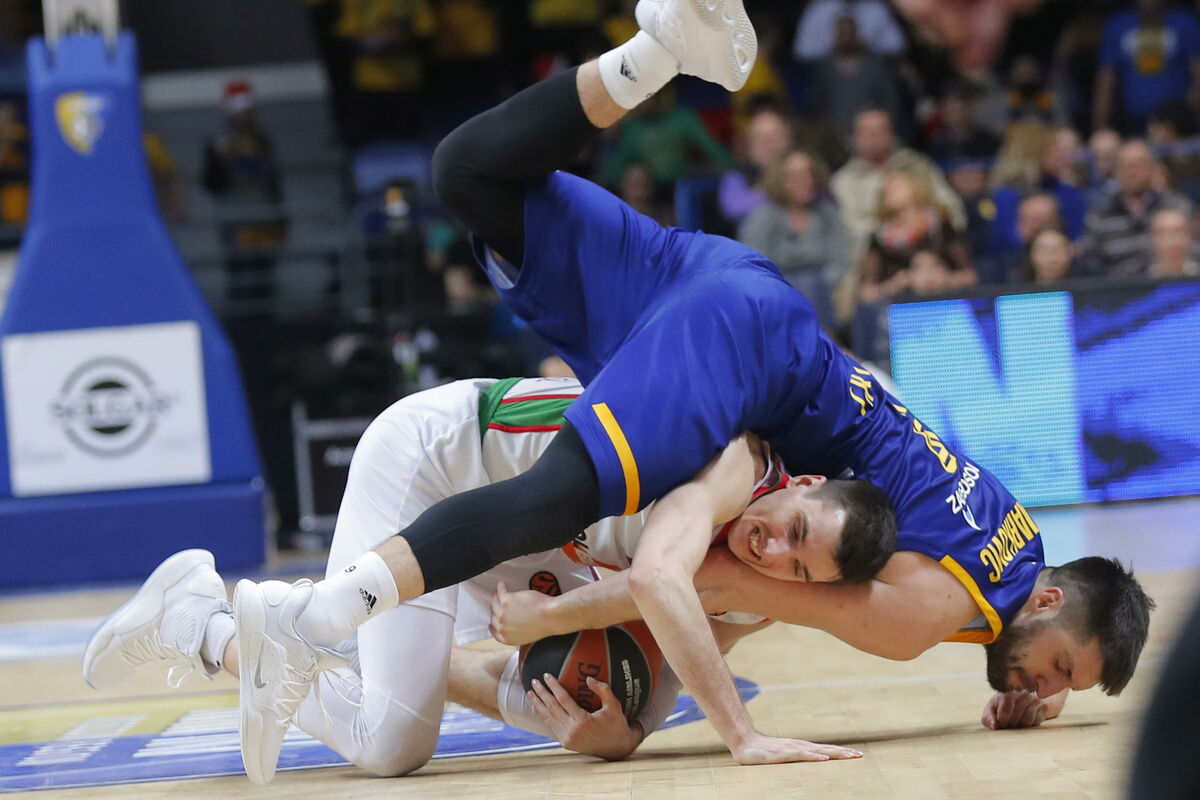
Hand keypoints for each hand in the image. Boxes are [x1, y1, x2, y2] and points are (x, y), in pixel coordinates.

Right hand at [490, 582, 554, 645]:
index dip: (494, 624)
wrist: (551, 617)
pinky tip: (502, 585)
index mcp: (508, 638)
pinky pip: (500, 591)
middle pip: (493, 616)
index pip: (495, 632)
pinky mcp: (506, 601)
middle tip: (499, 603)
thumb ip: (517, 630)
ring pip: (495, 603)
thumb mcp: (528, 634)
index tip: (495, 620)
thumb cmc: (545, 624)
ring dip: (497, 596)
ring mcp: (502, 614)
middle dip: (496, 609)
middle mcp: (503, 628)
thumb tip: (515, 622)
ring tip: (500, 593)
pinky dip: (500, 587)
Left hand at [529, 674, 641, 760]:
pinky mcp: (566, 744)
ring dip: (538, 705)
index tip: (546, 676)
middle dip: (541, 694)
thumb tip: (588, 678)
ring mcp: (567, 739)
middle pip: (552, 708)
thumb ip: (602, 690)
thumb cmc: (616, 724)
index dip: (554, 686)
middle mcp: (572, 731)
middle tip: (534, 681)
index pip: (563, 700)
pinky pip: (552, 727)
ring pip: (548, 719)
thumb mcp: (614, 705)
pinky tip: (538, 708)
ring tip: (530, 693)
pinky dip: (544, 716)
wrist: (616, 749)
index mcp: (583, 721)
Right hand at [731, 733, 861, 764]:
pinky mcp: (781, 754)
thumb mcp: (782, 756)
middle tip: (859, 756)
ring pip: (816, 751)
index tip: (856, 755)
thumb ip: (795, 758)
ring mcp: (790, 749)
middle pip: (824, 749)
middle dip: (842, 753)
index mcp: (801, 748)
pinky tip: (822, 759)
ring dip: (832, 754)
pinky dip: (812, 757)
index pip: (824, 750)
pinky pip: (800, 755)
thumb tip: (810, 762)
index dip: (840, 752)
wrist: (743, 741)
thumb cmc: (762, 751)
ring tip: (847, 756)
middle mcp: (799, 746)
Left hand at [981, 690, 1046, 728]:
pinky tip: (1024, 722)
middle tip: (1007, 726)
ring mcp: (1034, 699)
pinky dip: (1029, 726)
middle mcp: (1021, 693)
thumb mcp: (991, 711)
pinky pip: (1036, 721)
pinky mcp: (1043, 706)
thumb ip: (988, 718)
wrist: (1020, 703)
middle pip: (1016, 715)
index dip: (1003, 718)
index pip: (1006, 704)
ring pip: (1027, 719)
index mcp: (1007, 691)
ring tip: (1015, 724)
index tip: (1000, 724)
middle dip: (1010, 724)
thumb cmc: (1001, 708)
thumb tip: (994, 725)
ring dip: (1019, 726)